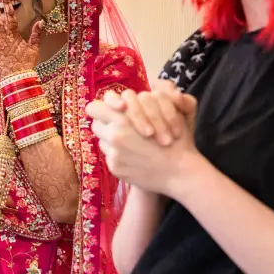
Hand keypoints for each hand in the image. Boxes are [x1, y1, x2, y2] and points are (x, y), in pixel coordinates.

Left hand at [87, 92, 201, 196]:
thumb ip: (137, 104)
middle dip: (106, 124)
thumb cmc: (174, 138)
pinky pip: (109, 156)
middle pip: (96, 125)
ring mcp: (113, 153)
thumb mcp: (161, 111)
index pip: (94, 108)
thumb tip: (120, 103)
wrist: (179, 171)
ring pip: (102, 141)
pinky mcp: (115, 168)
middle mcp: (114, 135)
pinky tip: (135, 157)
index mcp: (124, 118)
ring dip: (112, 140)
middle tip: (121, 126)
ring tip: (131, 143)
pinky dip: (119, 155)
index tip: (115, 111)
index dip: (102, 107)